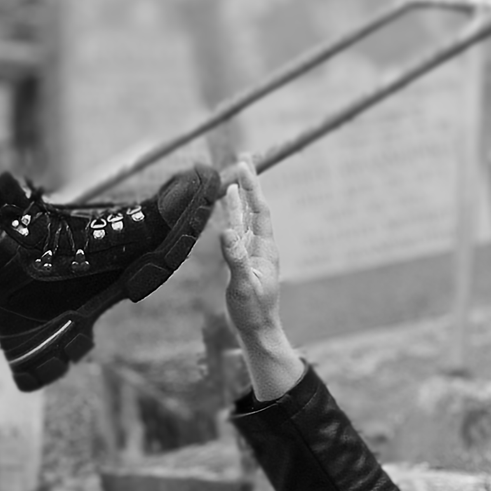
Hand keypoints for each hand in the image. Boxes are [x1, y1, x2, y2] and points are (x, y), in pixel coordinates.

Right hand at [214, 156, 303, 400]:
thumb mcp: (242, 286)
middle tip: (244, 160)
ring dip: (240, 198)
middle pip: (255, 209)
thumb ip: (235, 260)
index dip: (253, 189)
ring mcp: (252, 253)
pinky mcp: (243, 260)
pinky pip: (237, 232)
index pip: (260, 212)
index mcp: (265, 250)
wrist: (258, 330)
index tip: (244, 167)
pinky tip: (228, 207)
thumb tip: (225, 232)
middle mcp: (261, 247)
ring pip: (245, 219)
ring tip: (235, 177)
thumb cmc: (252, 311)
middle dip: (250, 184)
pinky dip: (233, 216)